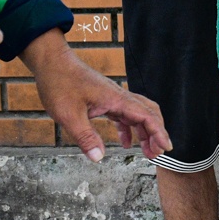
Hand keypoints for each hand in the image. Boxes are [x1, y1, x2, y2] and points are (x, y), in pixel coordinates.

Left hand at [22, 30, 169, 161]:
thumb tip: (98, 157)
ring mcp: (112, 97)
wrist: (52, 62)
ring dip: (145, 132)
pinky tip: (126, 142)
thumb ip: (85, 137)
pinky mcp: (104, 99)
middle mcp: (119, 97)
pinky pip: (124, 115)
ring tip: (147, 151)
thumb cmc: (60, 83)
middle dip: (157, 133)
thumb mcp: (69, 114)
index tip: (167, 147)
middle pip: (149, 113)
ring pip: (138, 114)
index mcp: (116, 99)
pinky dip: (129, 129)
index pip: (146, 116)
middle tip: (158, 153)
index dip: (159, 132)